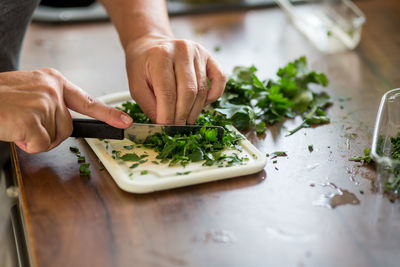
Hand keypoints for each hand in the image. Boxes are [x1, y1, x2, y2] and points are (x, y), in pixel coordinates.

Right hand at [0, 68, 132, 152]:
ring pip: (56, 137)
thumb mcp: (30, 91)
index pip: (87, 100)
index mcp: (53, 80)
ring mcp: (44, 103)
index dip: (108, 113)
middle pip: (68, 126)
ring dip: (37, 138)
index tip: (125, 122)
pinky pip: (43, 144)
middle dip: (50, 132)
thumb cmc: (0, 99)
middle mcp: (52, 89)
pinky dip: (29, 144)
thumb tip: (66, 121)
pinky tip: (15, 130)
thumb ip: (52, 102)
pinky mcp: (33, 119)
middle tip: (27, 124)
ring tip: (18, 123)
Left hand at [124, 35, 226, 124]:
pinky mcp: (209, 57)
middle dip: (183, 115)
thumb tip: (165, 125)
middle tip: (177, 127)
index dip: (168, 115)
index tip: (166, 127)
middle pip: (188, 92)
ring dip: (195, 110)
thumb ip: (149, 106)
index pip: (168, 92)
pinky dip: (214, 95)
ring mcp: (198, 52)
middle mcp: (182, 50)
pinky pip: (220, 79)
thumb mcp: (136, 86)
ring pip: (202, 90)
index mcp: (160, 56)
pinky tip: (202, 104)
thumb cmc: (143, 66)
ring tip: (186, 119)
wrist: (151, 46)